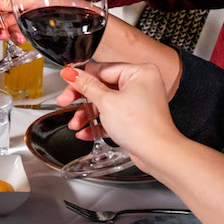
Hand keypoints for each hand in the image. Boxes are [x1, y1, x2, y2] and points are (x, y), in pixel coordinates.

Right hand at [0, 0, 76, 41]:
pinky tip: (18, 37)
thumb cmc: (66, 7)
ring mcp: (24, 12)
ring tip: (6, 35)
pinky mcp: (28, 25)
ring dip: (0, 29)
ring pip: (2, 20)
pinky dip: (12, 35)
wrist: (83, 25)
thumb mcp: (34, 0)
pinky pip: (12, 30)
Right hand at [57, 61, 182, 159]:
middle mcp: (141, 83)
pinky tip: (86, 131)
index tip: (66, 82)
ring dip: (88, 114)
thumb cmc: (142, 127)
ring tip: (76, 124)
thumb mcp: (106, 102)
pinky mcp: (135, 116)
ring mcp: (138, 101)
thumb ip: (86, 86)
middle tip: (65, 102)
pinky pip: (112, 114)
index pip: (102, 69)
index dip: (81, 78)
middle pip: (102, 86)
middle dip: (82, 100)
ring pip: (105, 102)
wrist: (157, 154)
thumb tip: (71, 72)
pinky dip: (99, 123)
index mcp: (139, 72)